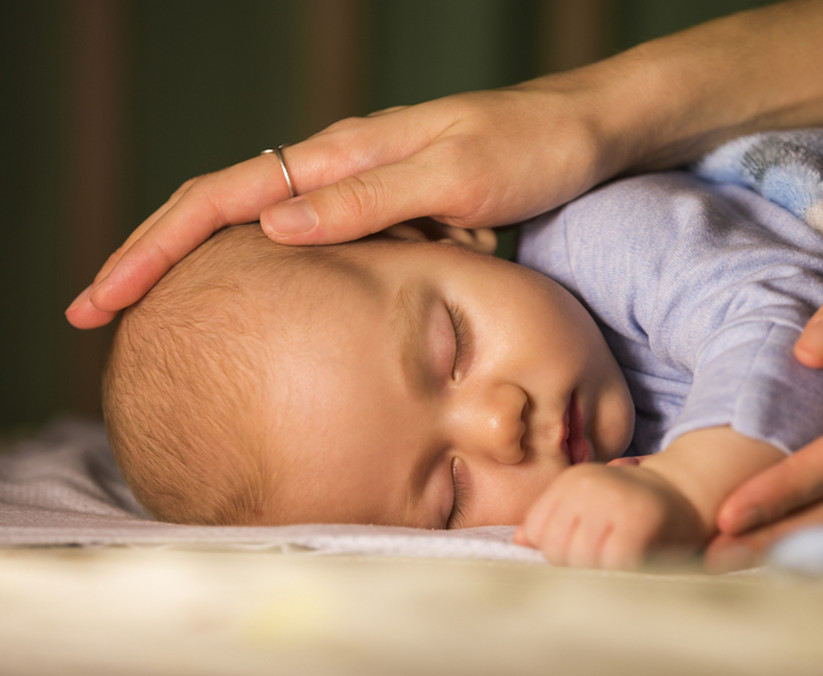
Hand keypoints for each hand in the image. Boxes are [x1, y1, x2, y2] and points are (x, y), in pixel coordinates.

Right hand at [66, 77, 629, 328]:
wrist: (586, 136)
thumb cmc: (531, 150)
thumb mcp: (457, 177)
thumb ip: (370, 200)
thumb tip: (273, 228)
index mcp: (344, 154)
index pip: (223, 198)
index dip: (155, 248)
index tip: (101, 299)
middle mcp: (341, 170)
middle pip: (222, 213)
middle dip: (155, 260)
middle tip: (98, 318)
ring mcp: (363, 193)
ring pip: (260, 232)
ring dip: (200, 269)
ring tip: (151, 318)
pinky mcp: (390, 216)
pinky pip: (311, 247)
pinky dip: (267, 276)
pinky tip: (254, 308)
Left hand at [514, 463, 706, 569]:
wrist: (690, 493)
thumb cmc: (634, 508)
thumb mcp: (591, 506)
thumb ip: (555, 521)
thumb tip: (519, 539)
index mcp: (571, 480)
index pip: (536, 530)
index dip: (557, 549)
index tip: (586, 546)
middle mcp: (587, 485)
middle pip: (555, 549)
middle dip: (577, 564)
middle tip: (607, 555)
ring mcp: (612, 501)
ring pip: (580, 561)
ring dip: (601, 571)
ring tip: (621, 559)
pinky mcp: (636, 522)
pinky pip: (612, 565)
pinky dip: (623, 572)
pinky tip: (637, 562)